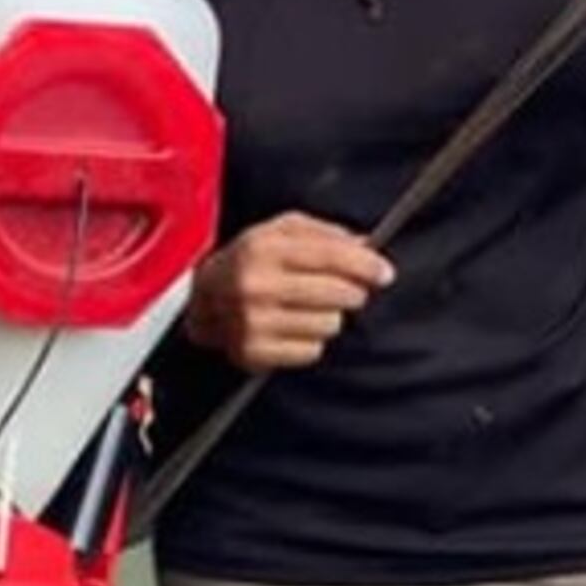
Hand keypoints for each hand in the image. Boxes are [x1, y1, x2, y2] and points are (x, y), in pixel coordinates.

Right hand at [186, 212, 393, 370]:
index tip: (383, 272)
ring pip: (330, 325)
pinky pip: (312, 351)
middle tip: (346, 290)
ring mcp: (252, 322)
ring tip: (307, 309)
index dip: (365, 265)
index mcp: (262, 248)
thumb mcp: (279, 231)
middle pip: (338, 293)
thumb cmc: (249, 261)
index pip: (330, 256)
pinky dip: (309, 342)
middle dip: (351, 291)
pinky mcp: (253, 353)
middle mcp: (255, 285)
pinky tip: (292, 328)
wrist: (201, 299)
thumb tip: (365, 245)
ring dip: (328, 317)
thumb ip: (323, 233)